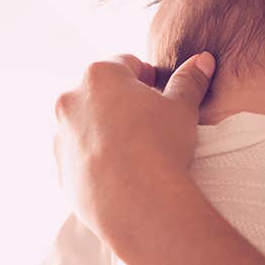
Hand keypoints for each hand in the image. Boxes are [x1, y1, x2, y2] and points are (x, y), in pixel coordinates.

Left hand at [53, 52, 214, 242]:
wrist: (139, 203)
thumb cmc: (161, 147)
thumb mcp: (182, 109)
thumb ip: (189, 80)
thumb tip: (203, 60)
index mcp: (100, 76)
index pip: (126, 63)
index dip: (147, 77)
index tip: (159, 94)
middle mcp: (71, 100)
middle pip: (101, 92)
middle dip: (122, 102)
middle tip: (149, 123)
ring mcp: (61, 135)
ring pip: (86, 124)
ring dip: (105, 130)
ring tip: (134, 150)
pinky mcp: (61, 168)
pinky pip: (79, 156)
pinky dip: (95, 159)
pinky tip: (119, 172)